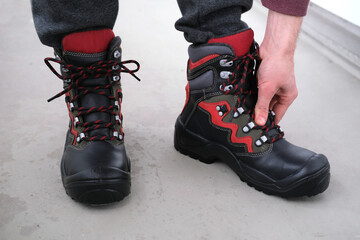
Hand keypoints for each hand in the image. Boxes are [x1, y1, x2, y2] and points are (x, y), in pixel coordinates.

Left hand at [254, 10, 302, 125]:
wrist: (273, 46)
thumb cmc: (277, 64)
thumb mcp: (267, 89)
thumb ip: (262, 106)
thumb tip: (260, 121)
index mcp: (287, 96)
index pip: (277, 115)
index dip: (267, 122)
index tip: (256, 129)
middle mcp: (281, 92)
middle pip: (269, 108)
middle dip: (259, 112)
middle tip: (247, 119)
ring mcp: (273, 85)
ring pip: (262, 99)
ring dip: (254, 102)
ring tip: (245, 108)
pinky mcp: (264, 79)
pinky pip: (257, 90)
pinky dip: (252, 93)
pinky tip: (245, 96)